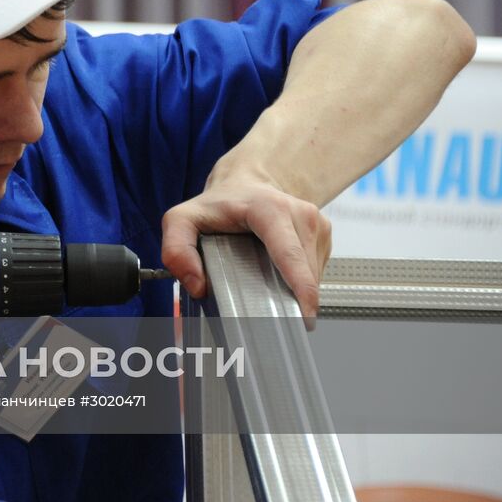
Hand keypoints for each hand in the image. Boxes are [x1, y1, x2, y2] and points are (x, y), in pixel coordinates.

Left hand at [161, 177, 332, 321]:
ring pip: (314, 273)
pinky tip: (280, 273)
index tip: (305, 316)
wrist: (246, 183)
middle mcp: (300, 213)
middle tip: (273, 318)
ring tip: (270, 288)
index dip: (300, 288)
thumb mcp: (183, 219)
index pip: (291, 255)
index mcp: (271, 209)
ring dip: (296, 290)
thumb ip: (177, 250)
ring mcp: (317, 223)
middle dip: (294, 300)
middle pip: (305, 271)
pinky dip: (300, 279)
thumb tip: (197, 285)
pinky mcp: (324, 232)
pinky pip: (316, 268)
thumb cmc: (218, 204)